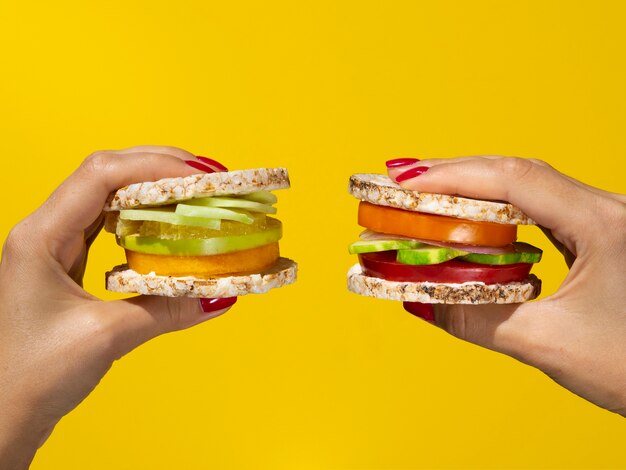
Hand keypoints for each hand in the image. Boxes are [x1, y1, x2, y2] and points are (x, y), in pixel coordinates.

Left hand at [0, 146, 235, 468]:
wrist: (1, 413)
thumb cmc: (30, 376)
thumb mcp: (105, 338)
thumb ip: (164, 311)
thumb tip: (218, 297)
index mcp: (40, 235)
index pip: (101, 174)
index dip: (154, 165)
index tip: (201, 176)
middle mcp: (45, 230)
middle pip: (106, 174)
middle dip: (159, 168)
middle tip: (209, 178)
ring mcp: (54, 245)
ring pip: (108, 197)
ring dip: (152, 189)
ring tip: (195, 192)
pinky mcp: (67, 263)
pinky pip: (109, 225)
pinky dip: (144, 218)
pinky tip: (168, 225)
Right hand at [388, 156, 625, 415]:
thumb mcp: (551, 345)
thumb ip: (478, 320)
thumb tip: (420, 300)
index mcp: (603, 224)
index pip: (515, 180)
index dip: (453, 176)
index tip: (403, 182)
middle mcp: (608, 210)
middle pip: (518, 173)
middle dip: (454, 174)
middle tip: (399, 181)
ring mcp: (606, 220)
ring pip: (528, 188)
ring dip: (473, 188)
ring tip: (424, 194)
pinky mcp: (601, 236)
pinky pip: (539, 211)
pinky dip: (497, 209)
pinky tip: (471, 216)